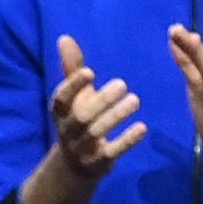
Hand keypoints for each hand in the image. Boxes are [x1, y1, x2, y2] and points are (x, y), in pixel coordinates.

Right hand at [45, 35, 146, 183]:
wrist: (75, 165)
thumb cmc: (77, 121)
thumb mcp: (74, 97)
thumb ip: (72, 69)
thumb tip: (65, 37)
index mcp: (60, 113)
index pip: (60, 100)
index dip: (73, 86)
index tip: (90, 71)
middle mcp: (67, 131)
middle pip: (81, 117)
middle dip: (101, 101)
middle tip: (123, 84)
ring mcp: (81, 149)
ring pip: (96, 133)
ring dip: (116, 116)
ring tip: (135, 100)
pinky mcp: (97, 163)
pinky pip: (111, 152)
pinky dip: (126, 141)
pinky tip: (142, 127)